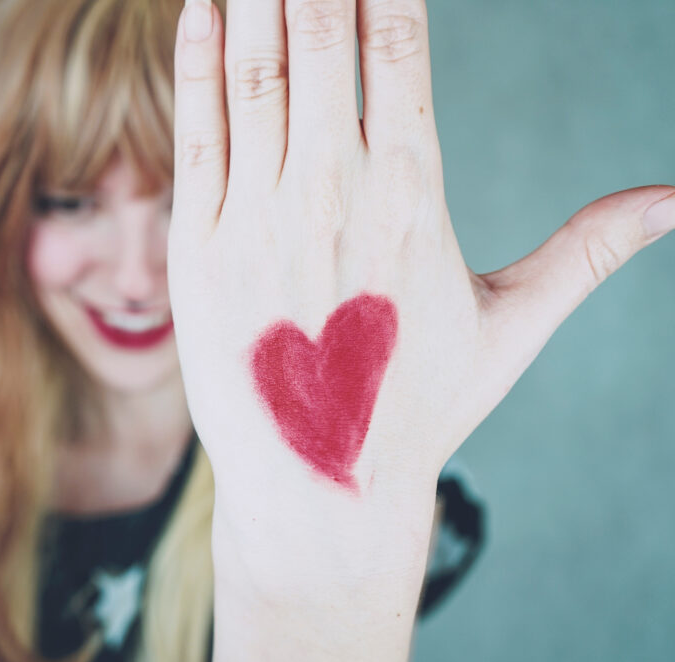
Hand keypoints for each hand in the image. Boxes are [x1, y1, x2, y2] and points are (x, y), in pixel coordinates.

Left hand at [168, 1, 672, 661]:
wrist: (320, 488)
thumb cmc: (418, 405)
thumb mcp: (510, 327)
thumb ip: (588, 251)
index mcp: (411, 198)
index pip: (398, 49)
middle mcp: (331, 196)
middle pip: (324, 40)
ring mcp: (256, 220)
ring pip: (256, 75)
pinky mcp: (197, 249)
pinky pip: (198, 132)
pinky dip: (198, 60)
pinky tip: (205, 3)